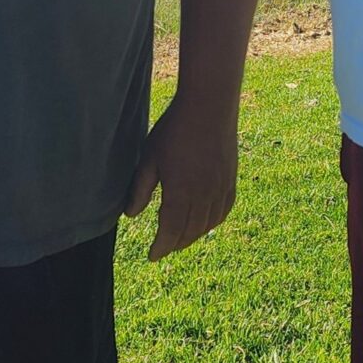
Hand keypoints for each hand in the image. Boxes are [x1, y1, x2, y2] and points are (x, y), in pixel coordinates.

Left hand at [123, 94, 238, 260]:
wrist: (210, 106)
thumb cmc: (175, 129)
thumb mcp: (150, 158)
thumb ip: (141, 189)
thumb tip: (131, 215)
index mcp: (181, 193)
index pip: (170, 231)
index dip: (161, 247)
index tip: (152, 255)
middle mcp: (204, 196)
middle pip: (189, 232)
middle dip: (175, 244)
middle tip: (163, 248)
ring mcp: (220, 188)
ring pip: (208, 224)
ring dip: (193, 236)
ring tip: (180, 238)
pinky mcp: (231, 180)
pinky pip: (223, 211)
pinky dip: (212, 222)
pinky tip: (205, 223)